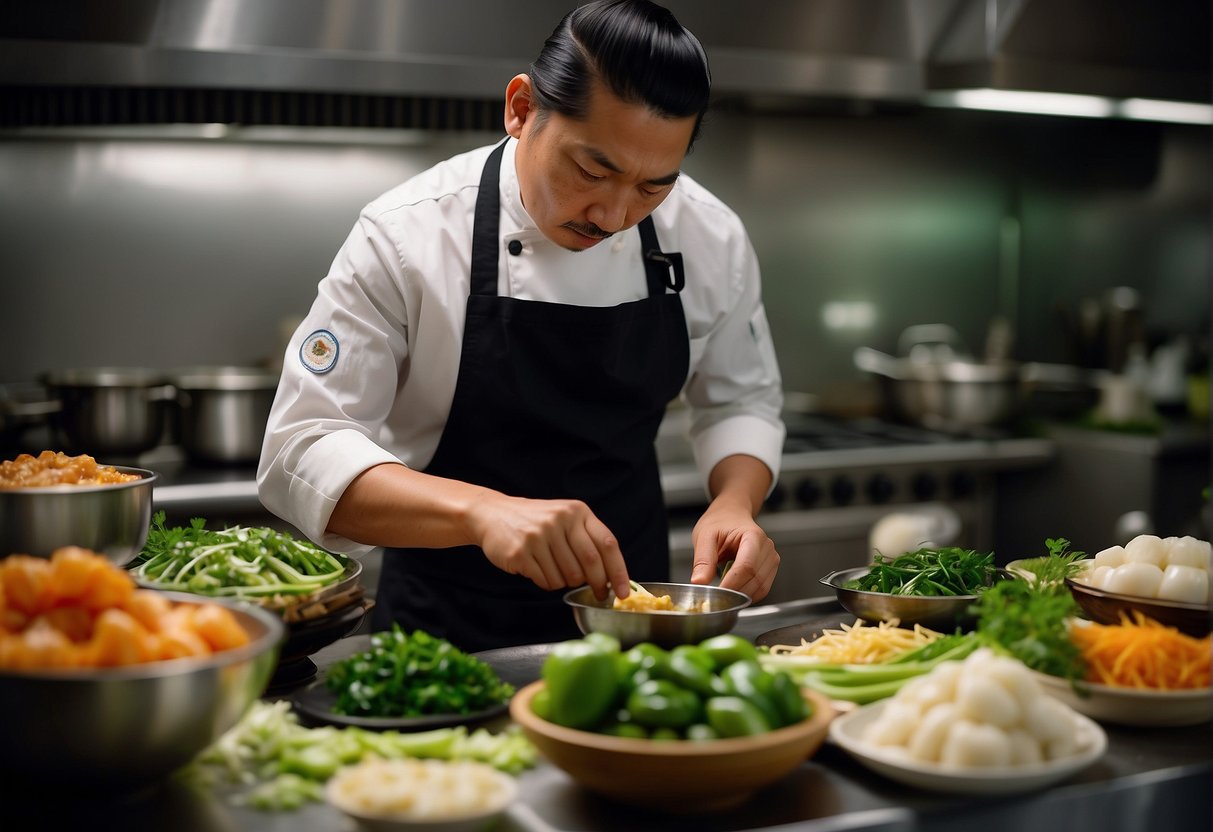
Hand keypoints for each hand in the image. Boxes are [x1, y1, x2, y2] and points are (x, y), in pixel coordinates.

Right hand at [469, 493, 630, 600]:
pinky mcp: (521, 552)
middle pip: (590, 564)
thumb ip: (587, 541)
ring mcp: (539, 536)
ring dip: (565, 582)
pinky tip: (537, 569)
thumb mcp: (564, 518)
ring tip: (554, 569)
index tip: (624, 592)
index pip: (607, 544)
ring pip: (567, 577)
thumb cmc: (536, 522)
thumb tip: (611, 578)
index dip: (619, 571)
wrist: (492, 514)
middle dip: (597, 584)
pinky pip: (546, 581)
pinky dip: (547, 582)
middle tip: (598, 593)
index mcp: (576, 511)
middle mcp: (560, 520)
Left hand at [688, 500, 779, 601]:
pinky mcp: (770, 569)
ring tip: (723, 594)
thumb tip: (699, 582)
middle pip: (755, 579)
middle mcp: (767, 548)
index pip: (746, 566)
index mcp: (753, 536)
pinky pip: (762, 589)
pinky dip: (747, 594)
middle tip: (715, 598)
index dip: (732, 583)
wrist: (732, 515)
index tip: (716, 594)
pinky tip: (733, 590)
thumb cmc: (720, 522)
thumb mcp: (704, 535)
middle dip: (735, 593)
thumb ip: (703, 559)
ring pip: (761, 588)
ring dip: (741, 596)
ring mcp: (771, 559)